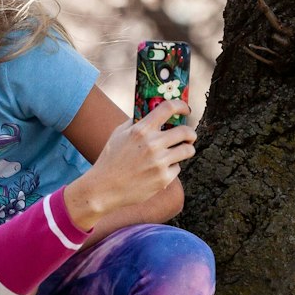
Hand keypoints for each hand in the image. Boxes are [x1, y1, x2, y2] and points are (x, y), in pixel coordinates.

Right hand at [62, 101, 195, 229]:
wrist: (104, 188)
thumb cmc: (110, 159)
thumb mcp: (118, 134)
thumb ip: (136, 122)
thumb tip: (152, 112)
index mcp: (141, 130)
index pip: (168, 108)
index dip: (181, 106)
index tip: (185, 110)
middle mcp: (152, 144)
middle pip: (185, 131)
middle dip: (190, 133)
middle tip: (189, 136)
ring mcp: (159, 162)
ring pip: (187, 150)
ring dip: (187, 149)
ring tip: (181, 151)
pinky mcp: (163, 179)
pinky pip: (177, 168)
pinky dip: (171, 168)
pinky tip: (160, 170)